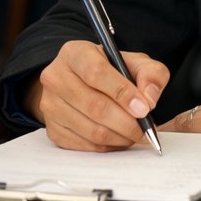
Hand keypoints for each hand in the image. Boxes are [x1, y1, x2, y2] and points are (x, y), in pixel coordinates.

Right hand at [28, 40, 169, 151]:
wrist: (80, 83)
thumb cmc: (109, 71)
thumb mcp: (134, 62)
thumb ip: (150, 74)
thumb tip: (149, 98)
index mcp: (75, 53)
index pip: (96, 72)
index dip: (123, 93)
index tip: (144, 108)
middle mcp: (56, 77)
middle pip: (95, 106)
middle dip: (127, 122)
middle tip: (145, 129)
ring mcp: (50, 105)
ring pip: (92, 130)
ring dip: (120, 137)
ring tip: (134, 133)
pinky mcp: (52, 128)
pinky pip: (85, 146)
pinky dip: (108, 146)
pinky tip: (118, 138)